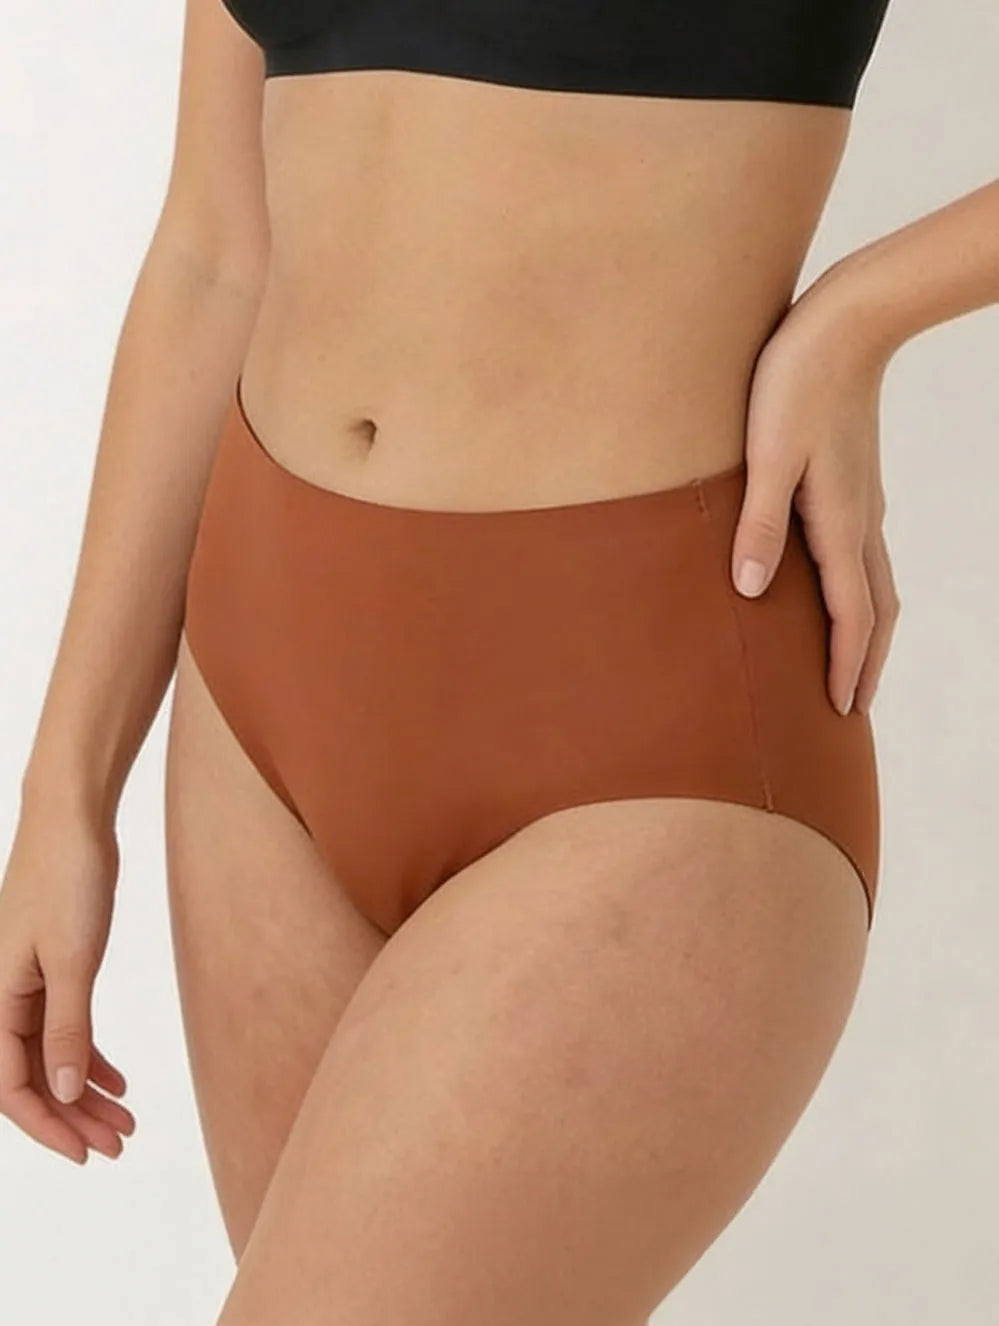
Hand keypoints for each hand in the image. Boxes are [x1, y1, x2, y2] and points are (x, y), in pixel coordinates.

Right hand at [0, 795, 134, 1163]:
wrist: (72, 820)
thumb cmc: (67, 880)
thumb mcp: (72, 960)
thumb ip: (68, 1028)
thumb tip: (65, 1092)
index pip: (11, 1087)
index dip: (48, 1126)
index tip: (86, 1153)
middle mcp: (1, 997)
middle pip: (33, 1077)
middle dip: (74, 1117)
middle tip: (120, 1143)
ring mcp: (24, 984)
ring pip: (51, 1055)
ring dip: (86, 1091)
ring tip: (128, 1120)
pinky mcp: (50, 967)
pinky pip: (62, 1026)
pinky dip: (90, 1055)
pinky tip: (119, 1079)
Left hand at [731, 277, 901, 715]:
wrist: (846, 321)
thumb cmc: (796, 382)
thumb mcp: (767, 453)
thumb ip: (758, 523)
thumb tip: (752, 592)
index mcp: (840, 523)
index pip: (851, 614)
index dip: (844, 665)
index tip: (840, 711)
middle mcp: (860, 520)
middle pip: (876, 610)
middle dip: (865, 661)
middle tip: (853, 707)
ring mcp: (863, 501)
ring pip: (877, 583)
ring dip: (867, 630)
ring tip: (852, 661)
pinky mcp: (854, 481)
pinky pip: (865, 555)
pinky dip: (860, 592)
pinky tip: (836, 589)